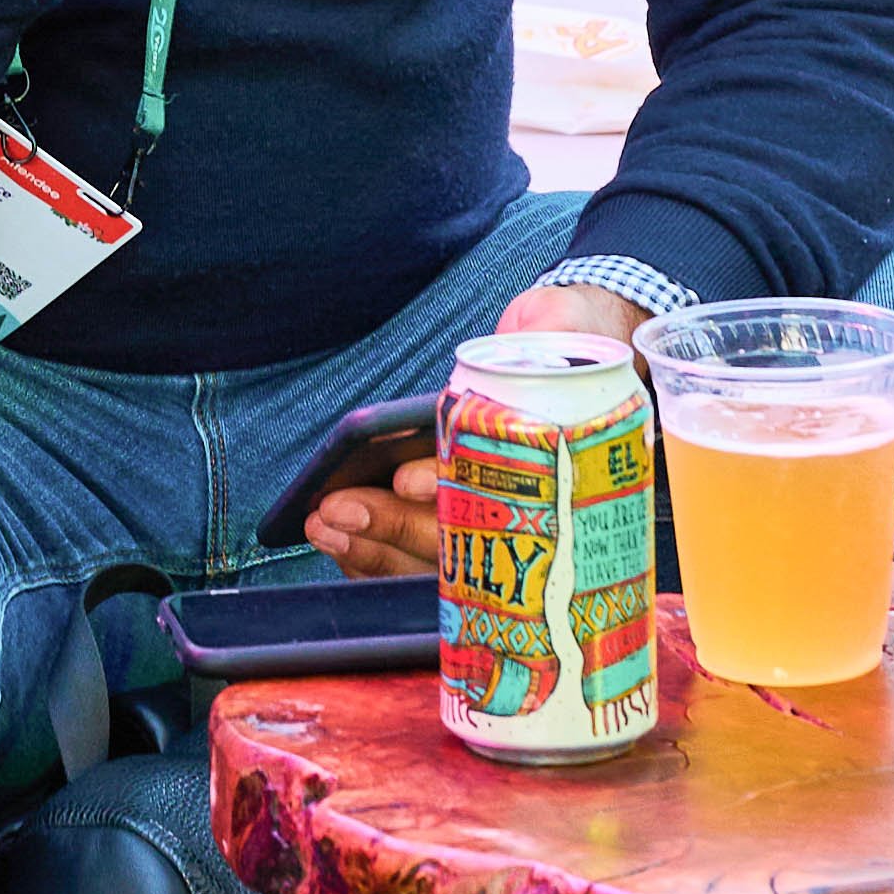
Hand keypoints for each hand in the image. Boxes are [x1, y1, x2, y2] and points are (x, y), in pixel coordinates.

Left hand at [306, 279, 650, 576]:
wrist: (571, 347)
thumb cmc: (566, 339)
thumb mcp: (564, 325)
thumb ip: (549, 332)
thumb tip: (528, 337)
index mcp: (547, 462)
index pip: (500, 493)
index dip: (450, 491)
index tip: (405, 480)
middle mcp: (521, 508)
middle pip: (456, 537)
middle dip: (392, 525)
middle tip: (339, 508)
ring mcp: (486, 526)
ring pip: (428, 563)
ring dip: (371, 548)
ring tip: (322, 523)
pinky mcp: (455, 534)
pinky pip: (412, 568)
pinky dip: (370, 561)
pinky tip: (334, 540)